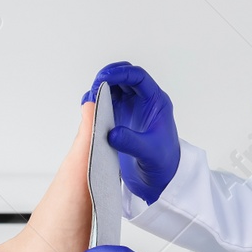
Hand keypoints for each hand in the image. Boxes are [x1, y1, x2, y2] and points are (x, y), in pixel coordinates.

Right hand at [82, 62, 179, 203]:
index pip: (138, 77)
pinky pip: (106, 102)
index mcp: (156, 102)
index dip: (121, 73)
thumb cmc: (162, 164)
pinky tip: (88, 107)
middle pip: (124, 77)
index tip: (104, 78)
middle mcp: (143, 102)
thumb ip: (131, 142)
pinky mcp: (119, 119)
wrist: (160, 178)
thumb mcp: (149, 153)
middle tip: (95, 88)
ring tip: (90, 99)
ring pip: (113, 88)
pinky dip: (96, 101)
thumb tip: (112, 133)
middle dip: (107, 77)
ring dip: (100, 88)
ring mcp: (131, 109)